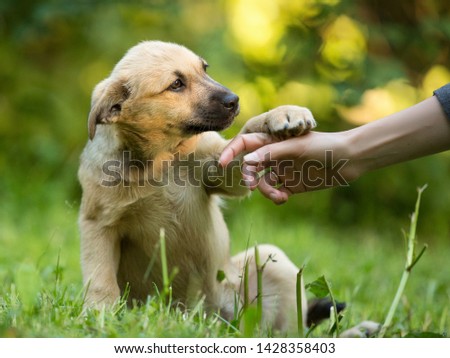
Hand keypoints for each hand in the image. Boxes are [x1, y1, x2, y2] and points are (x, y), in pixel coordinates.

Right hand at [219, 131, 352, 204]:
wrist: (348, 160)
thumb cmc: (323, 146)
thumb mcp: (296, 147)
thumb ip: (270, 153)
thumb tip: (245, 161)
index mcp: (273, 141)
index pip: (246, 143)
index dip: (231, 151)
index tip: (221, 163)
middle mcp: (275, 155)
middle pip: (251, 167)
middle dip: (249, 177)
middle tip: (252, 185)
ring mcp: (283, 170)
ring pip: (263, 183)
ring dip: (267, 191)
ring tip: (279, 196)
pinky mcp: (291, 184)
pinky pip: (276, 193)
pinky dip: (276, 198)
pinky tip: (284, 198)